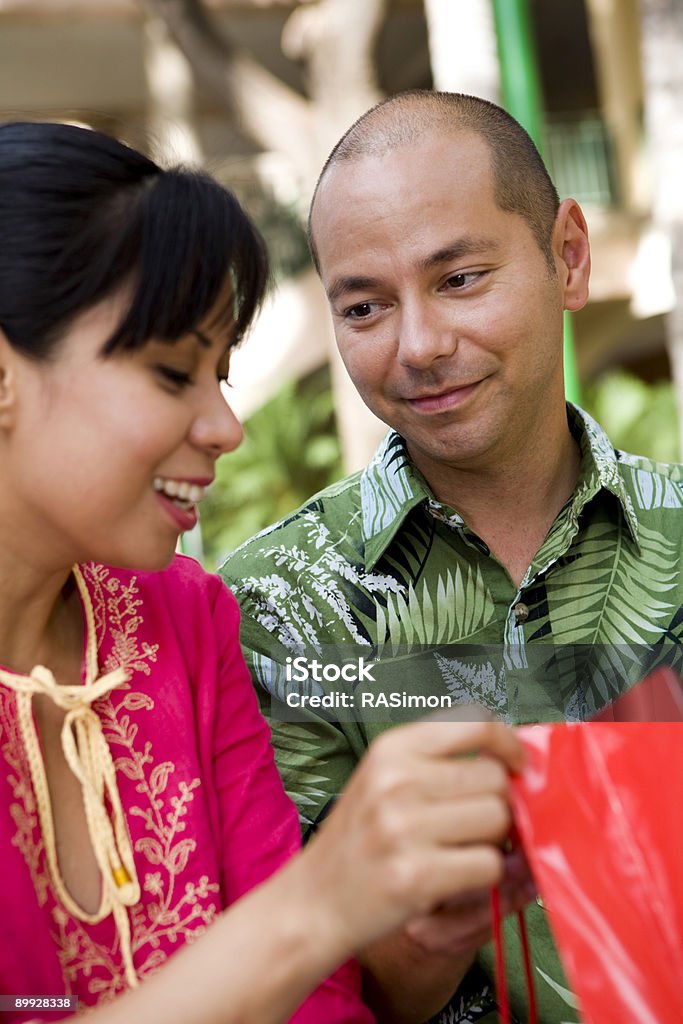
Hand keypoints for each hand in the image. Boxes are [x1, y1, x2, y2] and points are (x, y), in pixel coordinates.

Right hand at [301, 718, 524, 955]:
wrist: (315, 901)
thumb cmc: (361, 838)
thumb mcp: (384, 779)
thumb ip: (439, 761)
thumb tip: (513, 759)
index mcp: (391, 748)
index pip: (476, 723)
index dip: (509, 744)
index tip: (516, 766)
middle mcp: (396, 780)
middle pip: (495, 778)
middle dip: (499, 804)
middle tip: (477, 824)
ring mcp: (404, 828)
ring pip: (498, 820)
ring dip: (493, 841)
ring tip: (461, 850)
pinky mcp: (417, 876)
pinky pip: (489, 866)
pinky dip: (484, 875)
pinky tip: (454, 876)